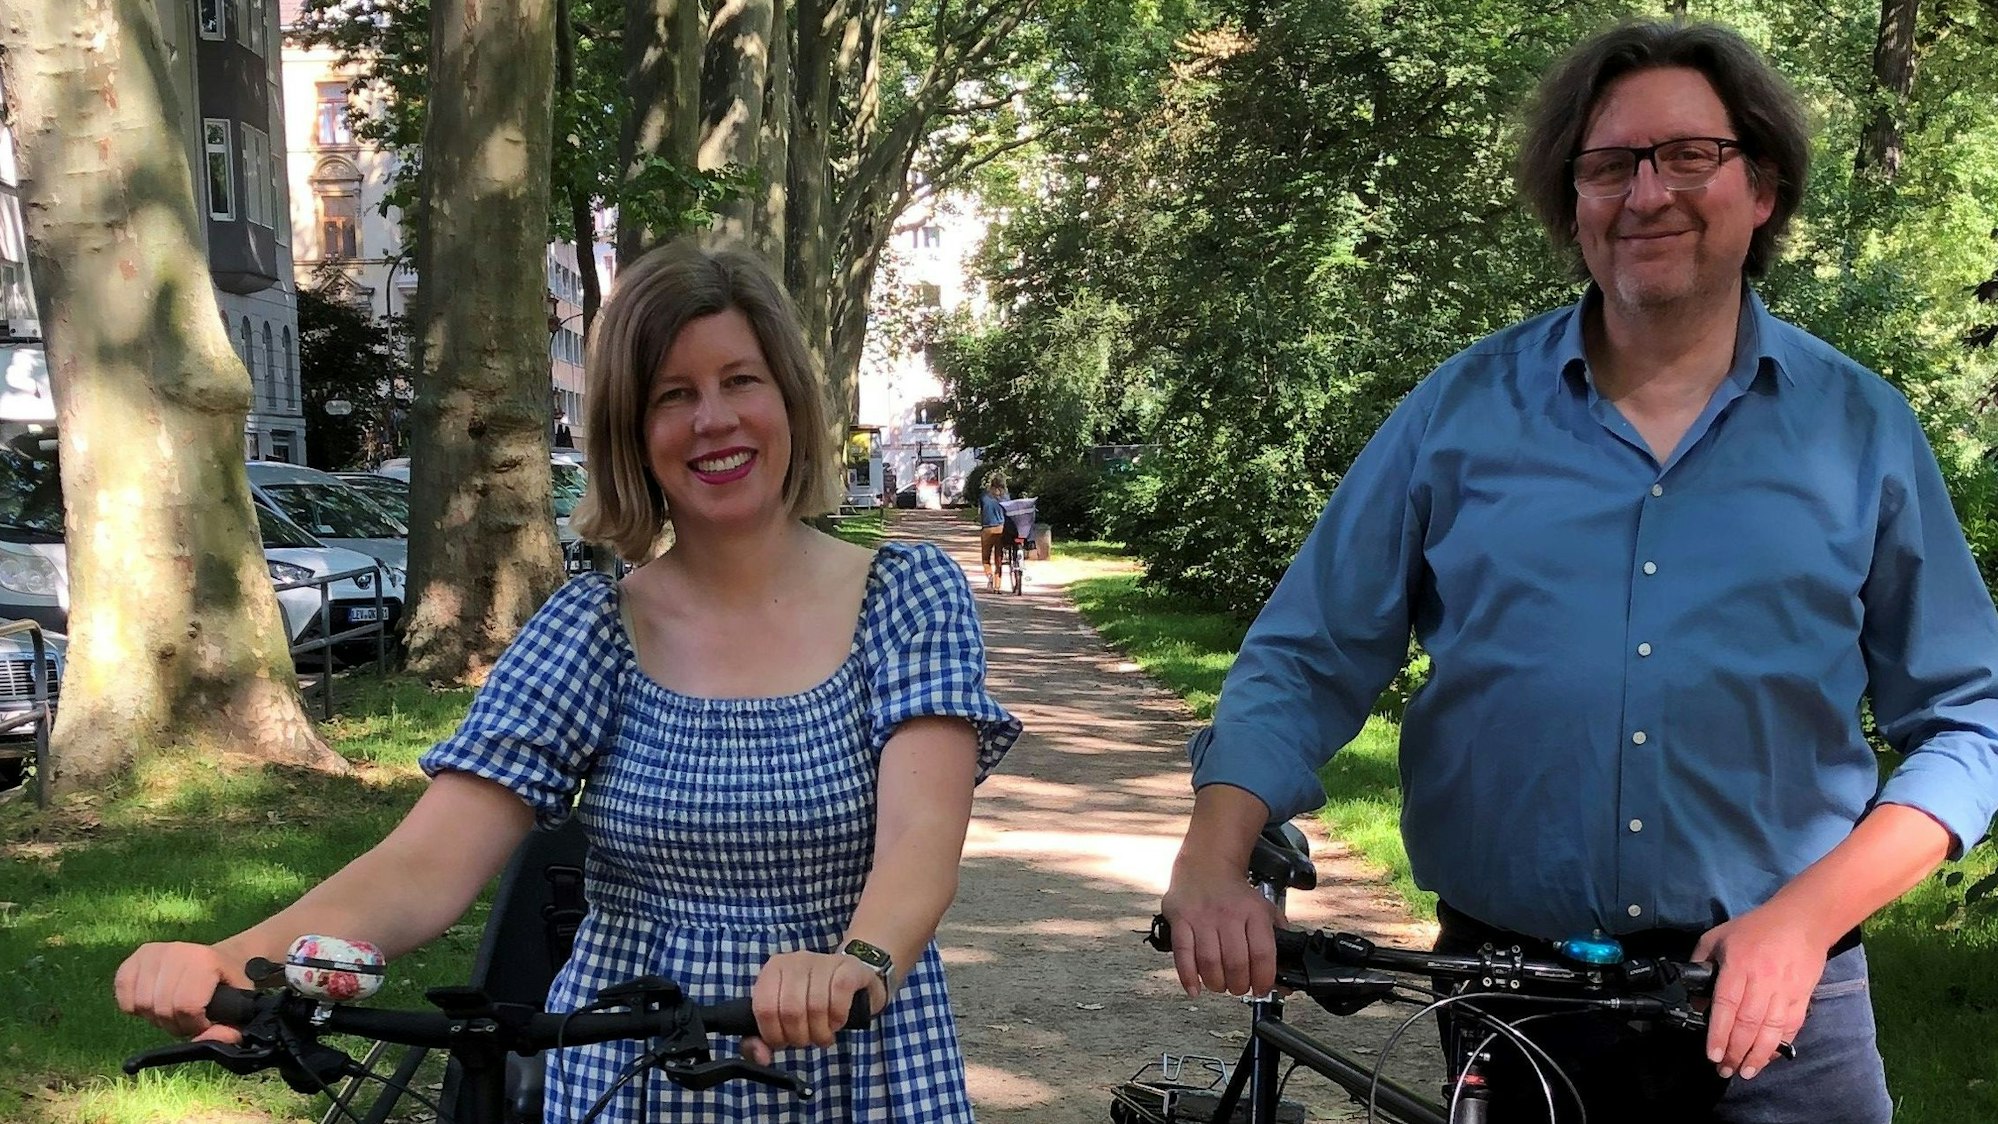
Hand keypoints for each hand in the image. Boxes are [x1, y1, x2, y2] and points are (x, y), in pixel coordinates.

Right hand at [114, 942, 246, 1044]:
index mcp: (204, 960)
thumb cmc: (227, 986)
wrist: (218, 959)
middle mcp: (176, 951)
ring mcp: (153, 952)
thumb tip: (203, 1042)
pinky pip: (123, 993)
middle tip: (186, 1018)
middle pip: (162, 1007)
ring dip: (155, 1017)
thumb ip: (229, 1031)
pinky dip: (134, 1007)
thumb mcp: (239, 1007)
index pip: (187, 1006)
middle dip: (174, 1024)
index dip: (193, 1025)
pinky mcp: (134, 958)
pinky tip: (153, 1003)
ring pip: (142, 1004)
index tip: (202, 1022)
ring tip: (172, 1011)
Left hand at [743, 950, 887, 1065]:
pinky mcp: (848, 967)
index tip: (784, 1042)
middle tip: (808, 1039)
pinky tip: (837, 1022)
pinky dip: (837, 1019)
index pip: (763, 1008)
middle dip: (800, 1036)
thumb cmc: (813, 1000)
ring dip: (821, 1032)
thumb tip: (761, 1056)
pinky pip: (838, 999)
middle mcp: (795, 960)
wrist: (851, 977)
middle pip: (790, 1011)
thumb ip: (764, 1039)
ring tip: (824, 1034)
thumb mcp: (784, 1017)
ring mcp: (823, 961)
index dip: (774, 1034)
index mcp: (773, 969)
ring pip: (815, 1007)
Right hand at [1161, 855, 1284, 997]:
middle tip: (1239, 987)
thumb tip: (1284, 983)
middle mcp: (1228, 914)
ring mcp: (1202, 917)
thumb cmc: (1237, 896)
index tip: (1261, 988)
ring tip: (1220, 985)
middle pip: (1235, 964)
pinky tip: (1195, 988)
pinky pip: (1183, 954)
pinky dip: (1188, 977)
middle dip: (1239, 986)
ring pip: (1209, 963)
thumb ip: (1278, 943)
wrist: (1206, 865)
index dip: (1263, 979)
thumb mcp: (1265, 910)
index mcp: (1254, 912)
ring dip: (1217, 984)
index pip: (1262, 954)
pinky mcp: (1180, 919)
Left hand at [1692, 903, 1825, 1080]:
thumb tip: (1696, 1000)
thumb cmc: (1754, 928)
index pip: (1727, 1004)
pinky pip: (1791, 1027)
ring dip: (1758, 1055)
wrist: (1802, 921)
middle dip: (1736, 1051)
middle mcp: (1763, 980)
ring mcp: (1786, 991)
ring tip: (1745, 1071)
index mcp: (1739, 964)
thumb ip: (1701, 964)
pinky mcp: (1803, 997)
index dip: (1719, 1033)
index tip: (1712, 1054)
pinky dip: (1779, 1045)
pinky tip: (1767, 1057)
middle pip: (1749, 1023)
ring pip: (1772, 1030)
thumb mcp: (1717, 938)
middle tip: (1725, 1069)